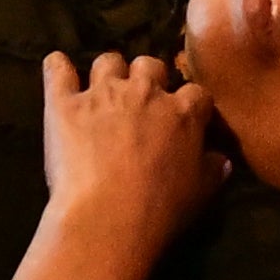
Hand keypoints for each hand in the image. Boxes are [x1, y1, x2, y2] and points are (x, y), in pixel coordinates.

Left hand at [39, 44, 215, 240]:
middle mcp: (145, 92)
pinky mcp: (64, 103)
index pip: (195, 93)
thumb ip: (211, 170)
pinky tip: (58, 69)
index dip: (190, 105)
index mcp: (182, 113)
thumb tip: (221, 159)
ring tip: (103, 92)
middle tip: (141, 104)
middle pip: (149, 65)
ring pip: (108, 61)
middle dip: (147, 79)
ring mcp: (102, 93)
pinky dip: (58, 67)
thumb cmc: (160, 210)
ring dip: (108, 73)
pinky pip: (57, 69)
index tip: (185, 118)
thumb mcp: (199, 193)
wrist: (107, 217)